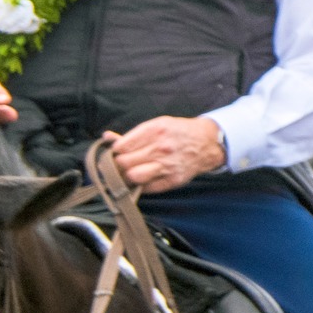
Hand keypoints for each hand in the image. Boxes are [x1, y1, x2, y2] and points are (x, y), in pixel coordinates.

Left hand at [106, 115, 226, 192]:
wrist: (206, 143)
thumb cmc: (178, 132)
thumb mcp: (157, 125)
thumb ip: (132, 134)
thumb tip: (106, 137)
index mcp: (155, 130)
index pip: (121, 147)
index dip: (115, 152)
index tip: (117, 153)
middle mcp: (161, 147)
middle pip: (123, 163)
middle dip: (118, 165)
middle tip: (122, 164)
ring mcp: (167, 165)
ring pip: (132, 177)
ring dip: (127, 176)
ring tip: (131, 172)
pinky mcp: (172, 179)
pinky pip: (146, 187)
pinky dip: (141, 185)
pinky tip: (144, 178)